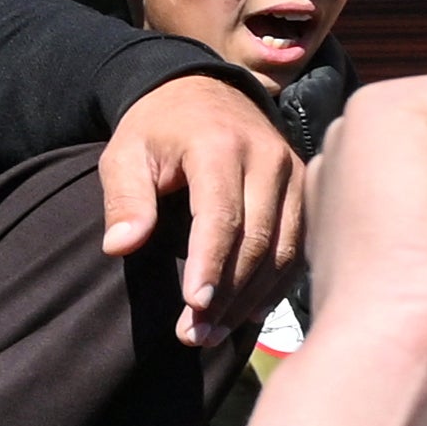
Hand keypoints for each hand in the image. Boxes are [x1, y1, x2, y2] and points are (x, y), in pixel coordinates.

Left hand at [100, 73, 303, 347]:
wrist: (204, 90)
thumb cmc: (157, 129)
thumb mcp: (125, 154)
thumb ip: (124, 199)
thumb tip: (121, 247)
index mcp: (221, 147)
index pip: (221, 215)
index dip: (210, 265)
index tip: (193, 307)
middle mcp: (268, 158)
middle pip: (259, 238)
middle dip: (228, 293)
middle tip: (196, 335)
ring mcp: (294, 173)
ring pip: (286, 247)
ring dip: (252, 296)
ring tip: (216, 333)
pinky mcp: (305, 188)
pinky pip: (299, 244)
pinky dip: (276, 282)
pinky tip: (248, 310)